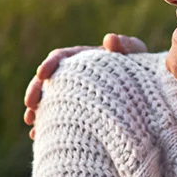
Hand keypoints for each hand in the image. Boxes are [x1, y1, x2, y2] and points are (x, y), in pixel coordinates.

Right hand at [23, 34, 146, 137]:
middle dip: (35, 91)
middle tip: (29, 104)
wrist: (147, 92)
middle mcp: (73, 76)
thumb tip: (109, 39)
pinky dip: (46, 125)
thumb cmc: (142, 68)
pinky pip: (57, 118)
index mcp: (83, 59)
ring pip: (48, 101)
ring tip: (31, 122)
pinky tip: (38, 137)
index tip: (41, 74)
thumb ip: (126, 45)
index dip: (48, 65)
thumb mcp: (137, 55)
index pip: (60, 57)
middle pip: (47, 81)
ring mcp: (73, 95)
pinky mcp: (75, 112)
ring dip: (37, 110)